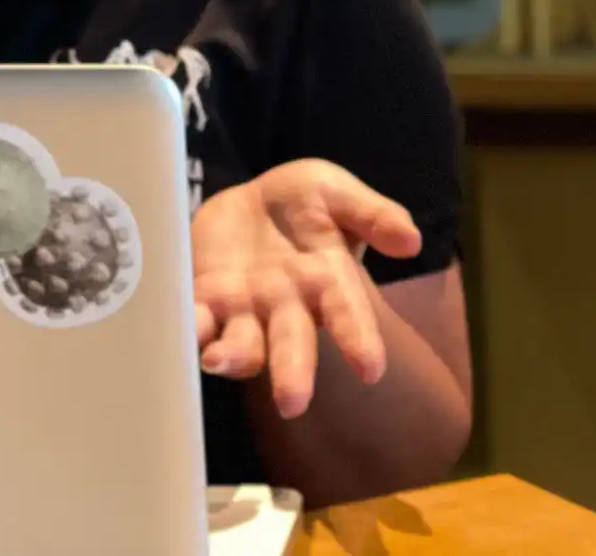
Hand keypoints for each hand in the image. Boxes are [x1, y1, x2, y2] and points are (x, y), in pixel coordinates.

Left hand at [191, 159, 422, 419]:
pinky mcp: (206, 299)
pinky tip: (183, 334)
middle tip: (292, 402)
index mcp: (327, 281)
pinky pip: (197, 321)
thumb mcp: (337, 193)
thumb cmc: (305, 203)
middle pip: (292, 344)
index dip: (359, 341)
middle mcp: (287, 305)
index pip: (348, 314)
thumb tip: (411, 240)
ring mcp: (245, 308)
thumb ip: (371, 214)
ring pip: (243, 344)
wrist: (250, 200)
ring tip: (220, 361)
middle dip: (292, 373)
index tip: (370, 370)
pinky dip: (191, 330)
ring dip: (234, 357)